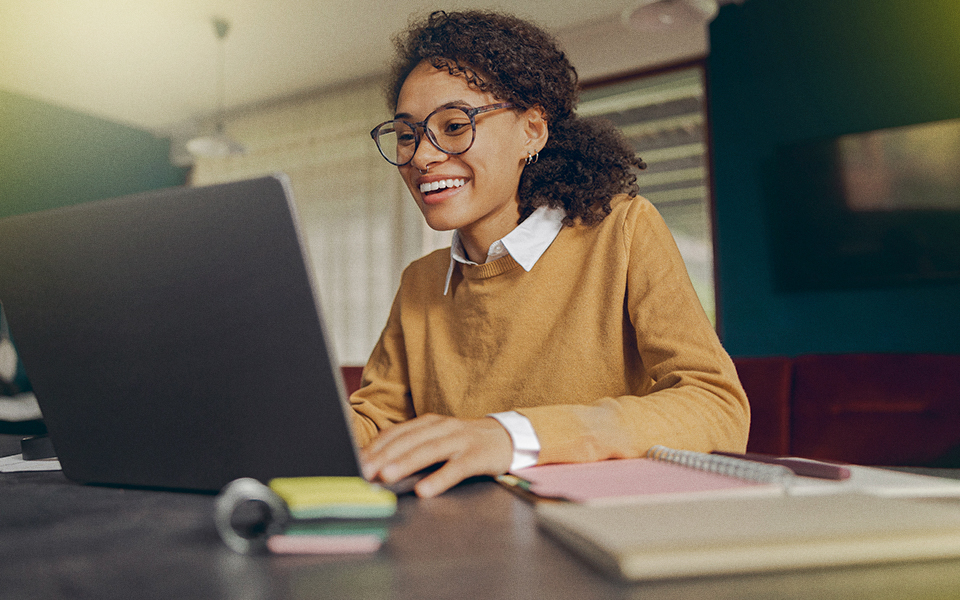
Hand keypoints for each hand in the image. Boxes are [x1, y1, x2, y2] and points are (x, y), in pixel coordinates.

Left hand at [360, 414, 512, 497]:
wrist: (506, 437)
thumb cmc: (464, 443)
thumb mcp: (437, 439)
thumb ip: (412, 449)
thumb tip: (378, 467)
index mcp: (428, 423)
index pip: (396, 433)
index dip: (375, 447)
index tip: (356, 462)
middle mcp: (442, 427)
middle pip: (409, 441)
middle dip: (383, 456)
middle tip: (364, 472)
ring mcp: (461, 440)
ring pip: (429, 450)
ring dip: (406, 463)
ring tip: (386, 476)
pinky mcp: (478, 456)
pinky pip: (457, 468)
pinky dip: (439, 479)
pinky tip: (425, 490)